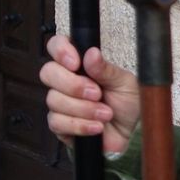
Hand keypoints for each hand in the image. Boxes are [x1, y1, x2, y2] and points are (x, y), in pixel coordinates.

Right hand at [40, 34, 139, 153]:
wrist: (131, 133)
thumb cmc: (127, 104)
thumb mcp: (124, 83)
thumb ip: (106, 69)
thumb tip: (92, 53)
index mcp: (78, 64)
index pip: (56, 46)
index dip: (60, 51)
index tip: (75, 62)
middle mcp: (64, 81)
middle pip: (48, 72)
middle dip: (73, 85)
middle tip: (97, 93)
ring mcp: (59, 102)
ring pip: (54, 99)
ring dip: (83, 109)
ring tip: (105, 114)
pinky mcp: (59, 124)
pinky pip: (57, 122)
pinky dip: (80, 125)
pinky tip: (97, 126)